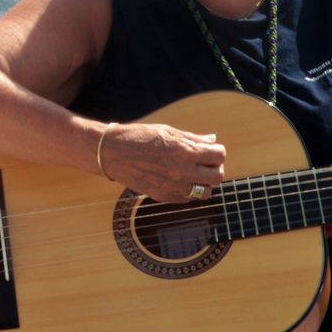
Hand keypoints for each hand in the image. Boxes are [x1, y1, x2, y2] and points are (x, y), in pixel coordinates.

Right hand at [98, 122, 226, 203]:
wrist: (113, 153)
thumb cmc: (139, 137)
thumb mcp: (168, 131)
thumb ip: (193, 139)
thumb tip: (212, 140)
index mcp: (183, 151)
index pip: (219, 156)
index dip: (218, 151)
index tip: (211, 150)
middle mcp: (181, 171)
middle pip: (217, 177)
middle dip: (215, 168)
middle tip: (206, 162)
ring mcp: (173, 187)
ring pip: (206, 192)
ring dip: (204, 182)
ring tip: (193, 172)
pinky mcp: (164, 196)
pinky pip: (188, 199)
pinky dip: (189, 190)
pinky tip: (179, 179)